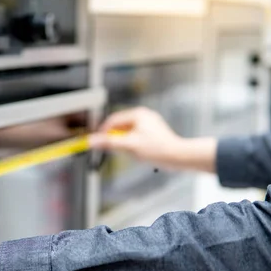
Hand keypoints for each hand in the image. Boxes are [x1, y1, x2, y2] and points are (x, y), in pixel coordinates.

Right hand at [90, 107, 216, 172]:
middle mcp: (144, 115)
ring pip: (128, 132)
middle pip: (120, 126)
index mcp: (138, 114)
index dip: (103, 132)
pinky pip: (137, 136)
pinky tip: (138, 153)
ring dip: (125, 142)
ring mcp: (150, 123)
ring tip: (131, 152)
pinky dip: (133, 144)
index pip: (113, 120)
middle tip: (114, 149)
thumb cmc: (157, 150)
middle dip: (115, 138)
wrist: (178, 157)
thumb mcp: (129, 146)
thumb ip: (109, 143)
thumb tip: (92, 141)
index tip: (98, 142)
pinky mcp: (154, 132)